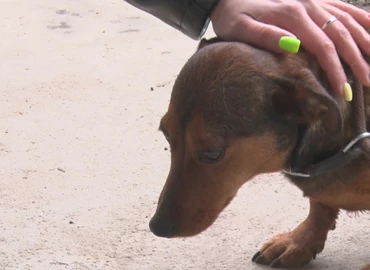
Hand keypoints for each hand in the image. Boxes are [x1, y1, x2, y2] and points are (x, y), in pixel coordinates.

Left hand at [210, 0, 369, 96]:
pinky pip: (342, 6)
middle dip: (356, 59)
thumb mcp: (241, 28)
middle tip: (367, 82)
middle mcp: (308, 4)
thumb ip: (266, 36)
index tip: (342, 90)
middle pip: (340, 34)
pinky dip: (360, 17)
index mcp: (293, 15)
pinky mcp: (312, 0)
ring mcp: (312, 0)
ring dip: (365, 39)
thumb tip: (293, 46)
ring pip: (347, 19)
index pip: (322, 46)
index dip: (335, 69)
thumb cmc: (233, 16)